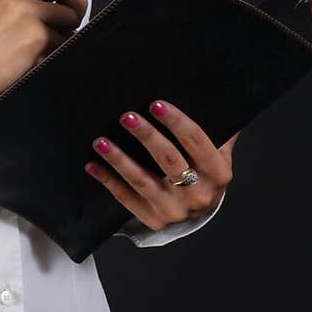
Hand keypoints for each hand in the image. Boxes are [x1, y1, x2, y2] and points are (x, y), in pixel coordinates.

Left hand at [84, 99, 238, 231]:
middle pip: (169, 160)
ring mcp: (175, 210)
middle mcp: (198, 194)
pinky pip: (127, 199)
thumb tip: (210, 91)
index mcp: (218, 172)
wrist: (200, 213)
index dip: (176, 121)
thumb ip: (216, 129)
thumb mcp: (218, 153)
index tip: (156, 104)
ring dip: (120, 160)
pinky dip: (109, 180)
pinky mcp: (154, 220)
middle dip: (146, 136)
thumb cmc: (205, 173)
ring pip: (143, 181)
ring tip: (101, 141)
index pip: (196, 141)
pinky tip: (93, 165)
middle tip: (127, 116)